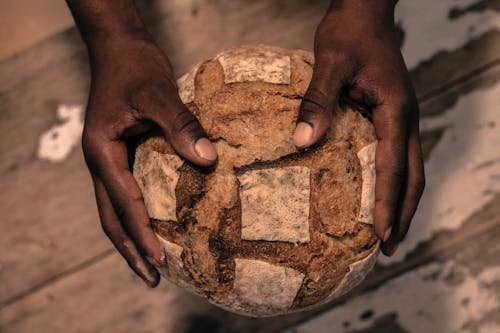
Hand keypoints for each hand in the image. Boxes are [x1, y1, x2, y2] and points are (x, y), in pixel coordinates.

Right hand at [82, 36, 216, 285]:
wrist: (119, 49)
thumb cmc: (135, 68)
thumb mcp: (157, 94)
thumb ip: (181, 127)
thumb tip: (210, 160)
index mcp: (103, 153)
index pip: (124, 203)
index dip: (142, 234)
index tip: (160, 260)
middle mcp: (102, 162)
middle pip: (111, 218)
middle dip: (131, 250)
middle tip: (153, 279)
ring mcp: (110, 161)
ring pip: (116, 210)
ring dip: (132, 238)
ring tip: (152, 265)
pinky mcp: (122, 156)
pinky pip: (127, 194)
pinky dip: (139, 215)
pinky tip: (157, 225)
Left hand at [293, 0, 424, 255]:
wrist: (365, 12)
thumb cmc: (349, 33)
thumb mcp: (330, 63)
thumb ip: (318, 101)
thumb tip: (303, 141)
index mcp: (396, 110)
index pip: (394, 166)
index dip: (390, 202)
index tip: (383, 234)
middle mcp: (405, 119)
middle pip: (413, 176)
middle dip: (404, 212)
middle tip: (389, 246)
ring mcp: (401, 118)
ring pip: (409, 168)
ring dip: (402, 201)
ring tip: (389, 231)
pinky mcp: (391, 115)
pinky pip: (397, 156)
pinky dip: (393, 181)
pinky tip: (377, 194)